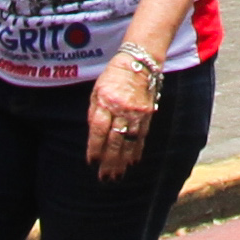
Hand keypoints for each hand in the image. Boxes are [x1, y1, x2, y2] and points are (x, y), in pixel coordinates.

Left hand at [87, 53, 161, 179]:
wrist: (140, 62)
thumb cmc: (114, 76)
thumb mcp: (97, 91)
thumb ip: (94, 113)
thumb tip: (94, 136)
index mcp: (105, 101)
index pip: (99, 129)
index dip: (95, 147)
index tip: (92, 162)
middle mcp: (122, 108)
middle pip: (114, 139)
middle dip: (109, 161)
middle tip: (105, 177)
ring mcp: (136, 113)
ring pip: (128, 141)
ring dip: (122, 161)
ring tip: (117, 176)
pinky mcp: (147, 115)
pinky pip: (141, 136)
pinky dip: (136, 150)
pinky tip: (132, 162)